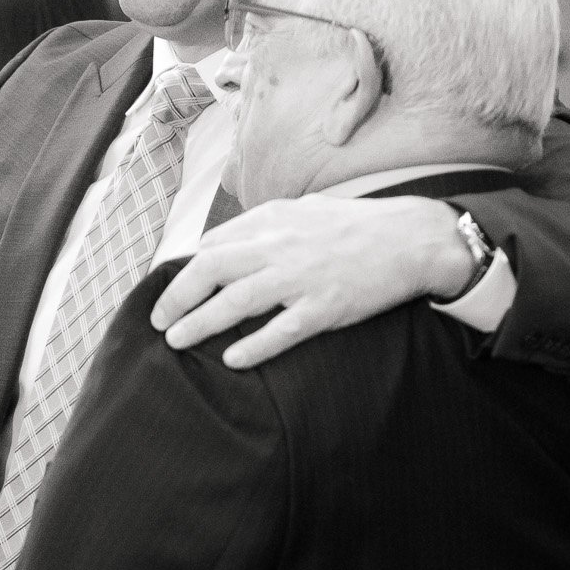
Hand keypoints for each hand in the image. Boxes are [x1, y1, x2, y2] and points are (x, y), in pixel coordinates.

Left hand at [150, 195, 471, 368]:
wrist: (410, 238)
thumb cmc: (356, 225)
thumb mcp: (304, 210)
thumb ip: (264, 224)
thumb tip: (222, 242)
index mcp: (273, 219)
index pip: (213, 244)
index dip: (185, 269)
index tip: (170, 289)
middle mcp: (280, 246)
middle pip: (211, 270)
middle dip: (176, 296)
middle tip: (158, 319)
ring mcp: (301, 278)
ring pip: (235, 302)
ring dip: (199, 323)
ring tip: (176, 340)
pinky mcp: (324, 308)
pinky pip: (280, 331)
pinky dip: (253, 346)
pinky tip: (232, 359)